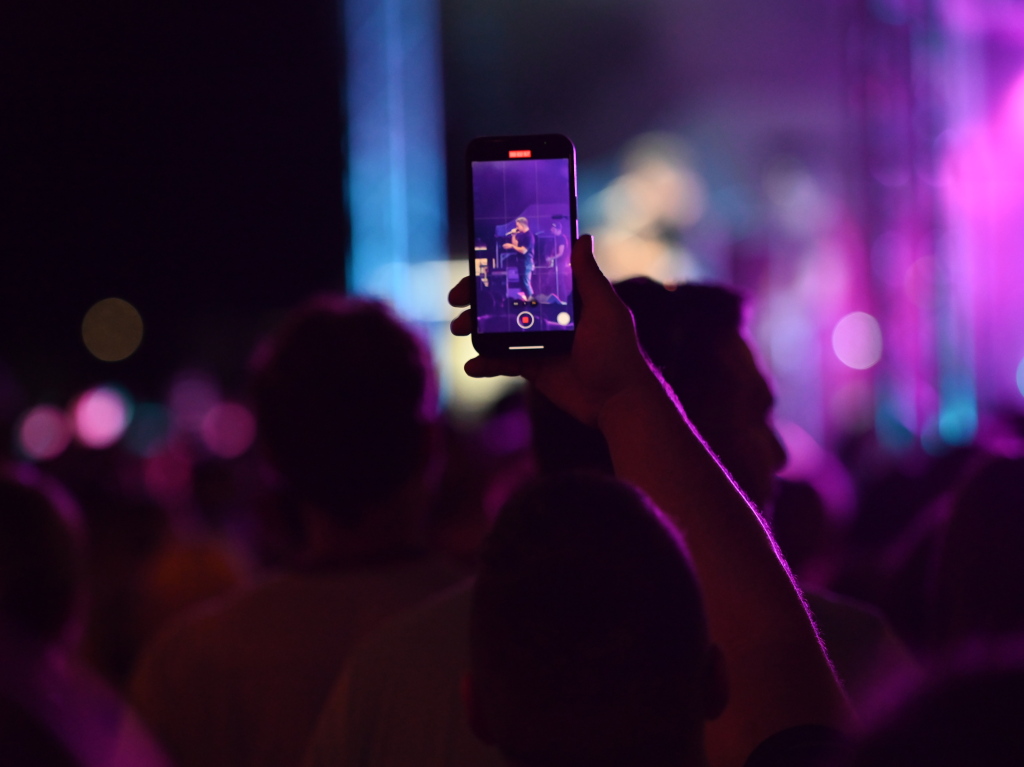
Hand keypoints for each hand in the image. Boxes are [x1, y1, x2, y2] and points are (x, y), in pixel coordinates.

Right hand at [449, 235, 653, 424]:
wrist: (617, 402)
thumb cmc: (617, 352)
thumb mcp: (605, 310)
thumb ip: (589, 277)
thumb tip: (583, 237)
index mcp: (567, 297)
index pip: (530, 275)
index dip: (504, 269)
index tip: (480, 263)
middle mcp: (550, 316)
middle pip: (507, 300)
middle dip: (479, 298)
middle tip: (457, 298)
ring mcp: (540, 342)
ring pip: (499, 329)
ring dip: (476, 327)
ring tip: (459, 328)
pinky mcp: (534, 367)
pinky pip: (504, 362)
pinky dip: (485, 362)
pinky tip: (472, 365)